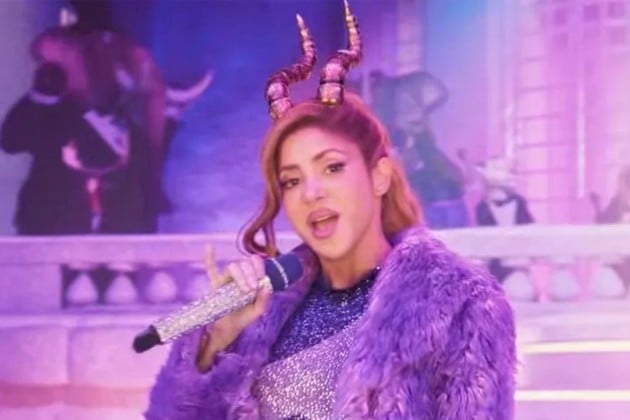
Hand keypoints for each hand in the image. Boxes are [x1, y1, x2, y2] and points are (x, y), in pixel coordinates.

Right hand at [195, 245, 270, 371]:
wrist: (228, 328)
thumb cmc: (244, 317)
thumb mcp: (257, 312)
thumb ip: (264, 300)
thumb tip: (266, 287)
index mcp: (251, 278)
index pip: (255, 262)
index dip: (259, 266)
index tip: (261, 278)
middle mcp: (240, 275)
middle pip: (244, 264)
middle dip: (250, 274)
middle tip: (252, 289)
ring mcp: (226, 279)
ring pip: (231, 267)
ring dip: (240, 275)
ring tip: (244, 289)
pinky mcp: (215, 285)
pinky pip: (210, 269)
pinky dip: (209, 258)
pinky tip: (209, 247)